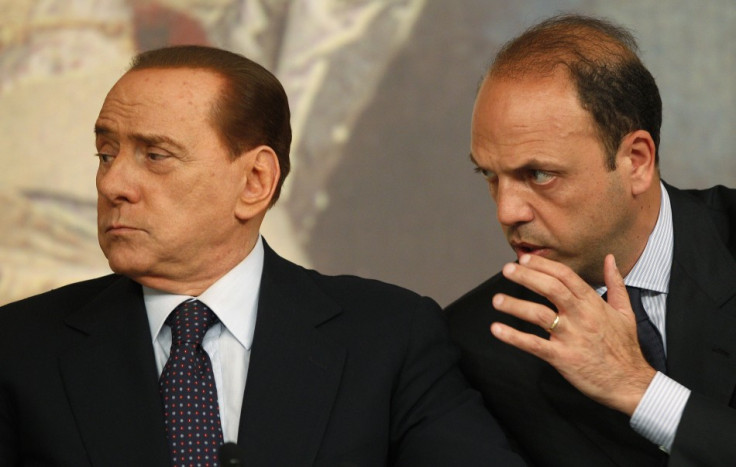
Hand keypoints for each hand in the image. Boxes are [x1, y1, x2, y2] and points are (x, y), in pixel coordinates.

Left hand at [490, 253, 655, 415]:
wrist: (630, 383)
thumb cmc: (625, 348)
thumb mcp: (625, 312)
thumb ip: (615, 283)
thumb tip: (610, 259)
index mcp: (593, 304)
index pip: (565, 276)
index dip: (543, 265)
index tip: (525, 258)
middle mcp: (581, 316)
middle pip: (550, 289)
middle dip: (526, 276)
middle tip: (507, 269)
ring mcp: (571, 337)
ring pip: (539, 315)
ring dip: (515, 305)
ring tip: (496, 300)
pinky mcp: (562, 358)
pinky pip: (534, 345)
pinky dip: (513, 337)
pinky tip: (497, 329)